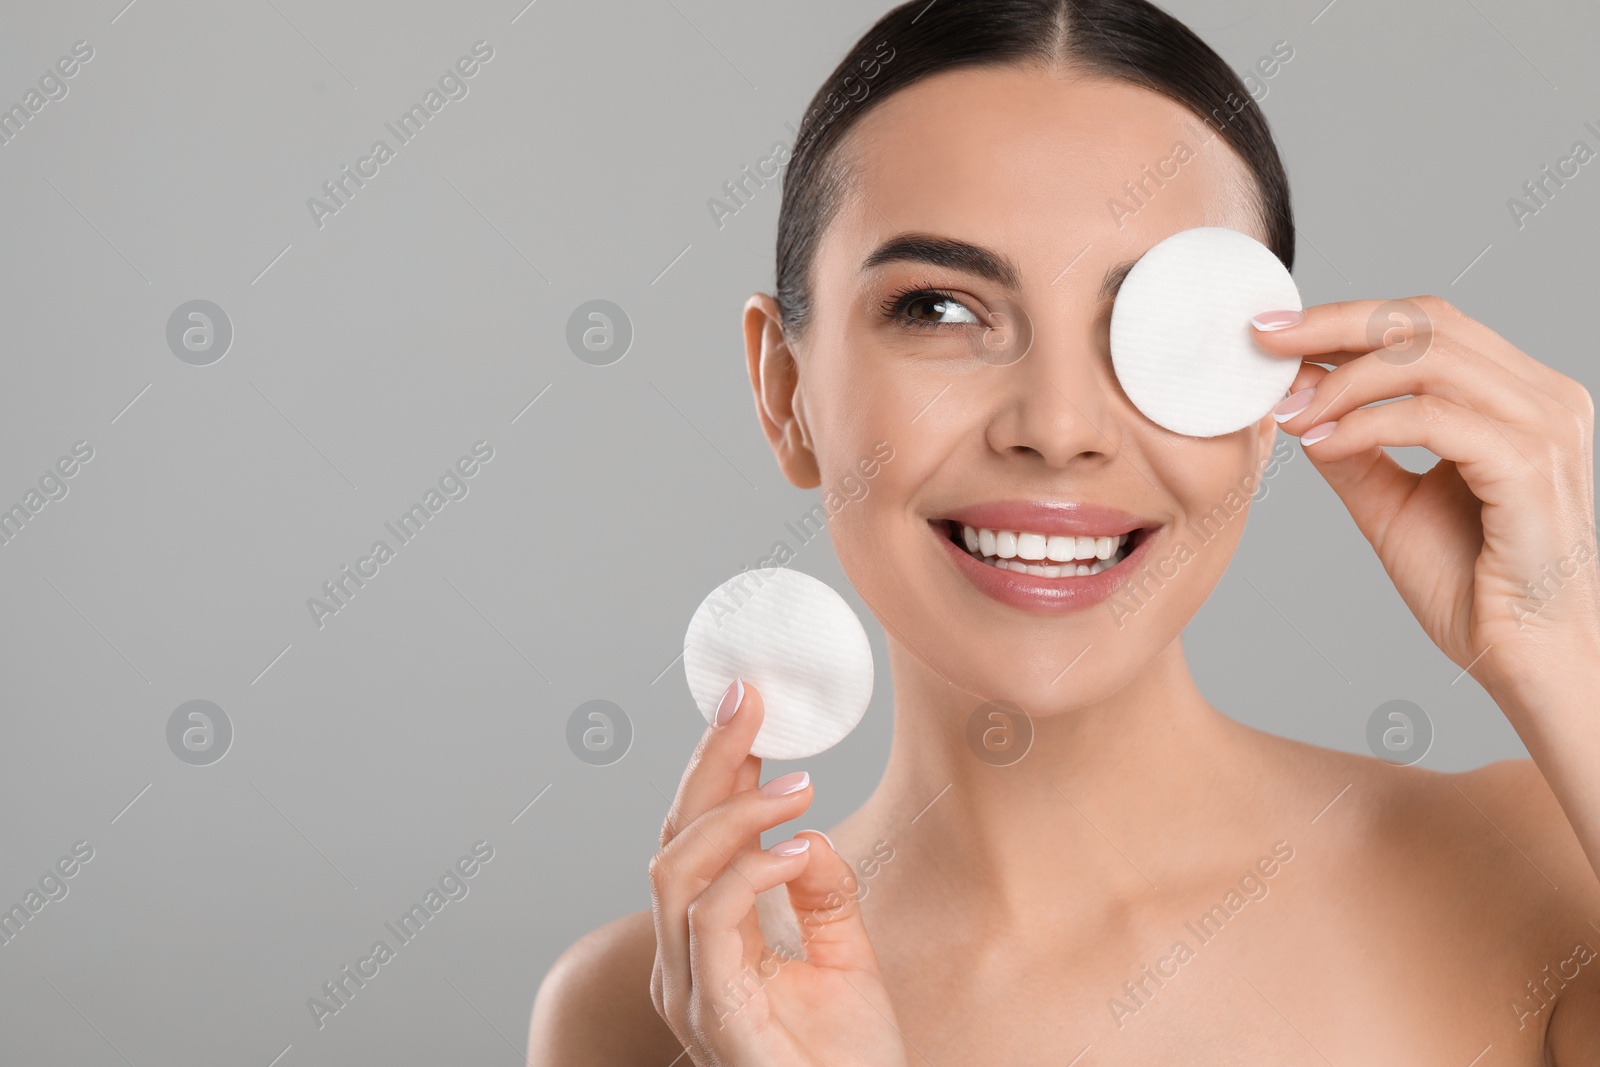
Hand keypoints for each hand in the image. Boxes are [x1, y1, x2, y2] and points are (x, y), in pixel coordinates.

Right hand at [649, 679, 908, 1066]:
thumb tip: (806, 829)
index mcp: (701, 946)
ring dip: (734, 813)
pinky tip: (798, 847)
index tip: (748, 708)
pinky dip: (749, 870)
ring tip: (796, 784)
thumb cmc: (849, 1061)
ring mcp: (690, 990)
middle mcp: (681, 964)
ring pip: (674, 871)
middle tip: (751, 704)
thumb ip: (821, 891)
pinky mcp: (716, 1014)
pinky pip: (710, 921)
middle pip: (671, 840)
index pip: (690, 840)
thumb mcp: (844, 954)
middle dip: (708, 763)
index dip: (712, 771)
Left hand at [1251, 296, 1599, 701]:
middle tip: (1264, 342)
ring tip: (1288, 411)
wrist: (1527, 659)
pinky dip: (1366, 425)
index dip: (1345, 318)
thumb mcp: (1393, 504)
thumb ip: (1353, 448)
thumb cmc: (1474, 588)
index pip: (1428, 324)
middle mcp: (1541, 398)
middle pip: (1428, 321)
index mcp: (1517, 396)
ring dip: (1343, 380)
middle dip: (1334, 325)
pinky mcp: (1530, 466)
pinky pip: (1433, 419)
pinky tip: (1320, 444)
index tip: (1272, 331)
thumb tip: (1295, 399)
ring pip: (1429, 359)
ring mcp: (1544, 427)